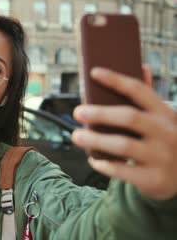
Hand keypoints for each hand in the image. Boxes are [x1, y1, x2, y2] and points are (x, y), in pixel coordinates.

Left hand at [72, 66, 176, 199]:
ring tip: (76, 136)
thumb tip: (141, 66)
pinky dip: (104, 164)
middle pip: (129, 117)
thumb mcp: (165, 120)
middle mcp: (167, 133)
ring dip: (95, 139)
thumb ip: (149, 99)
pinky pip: (123, 170)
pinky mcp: (154, 179)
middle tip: (77, 112)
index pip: (140, 91)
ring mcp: (162, 157)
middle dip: (100, 113)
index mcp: (166, 114)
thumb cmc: (166, 142)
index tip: (93, 72)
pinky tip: (94, 159)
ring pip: (123, 145)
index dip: (116, 80)